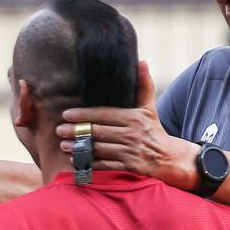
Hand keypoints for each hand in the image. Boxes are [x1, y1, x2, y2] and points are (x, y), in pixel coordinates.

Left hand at [55, 61, 198, 189]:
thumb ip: (144, 85)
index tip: (66, 114)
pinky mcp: (129, 168)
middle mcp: (131, 135)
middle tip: (59, 130)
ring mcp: (130, 152)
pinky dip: (89, 163)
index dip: (83, 114)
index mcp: (134, 118)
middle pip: (98, 132)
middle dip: (76, 131)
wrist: (169, 158)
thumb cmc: (154, 131)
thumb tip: (142, 62)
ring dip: (79, 148)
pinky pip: (105, 165)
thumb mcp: (150, 108)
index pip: (104, 114)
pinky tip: (77, 160)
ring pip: (99, 149)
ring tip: (64, 144)